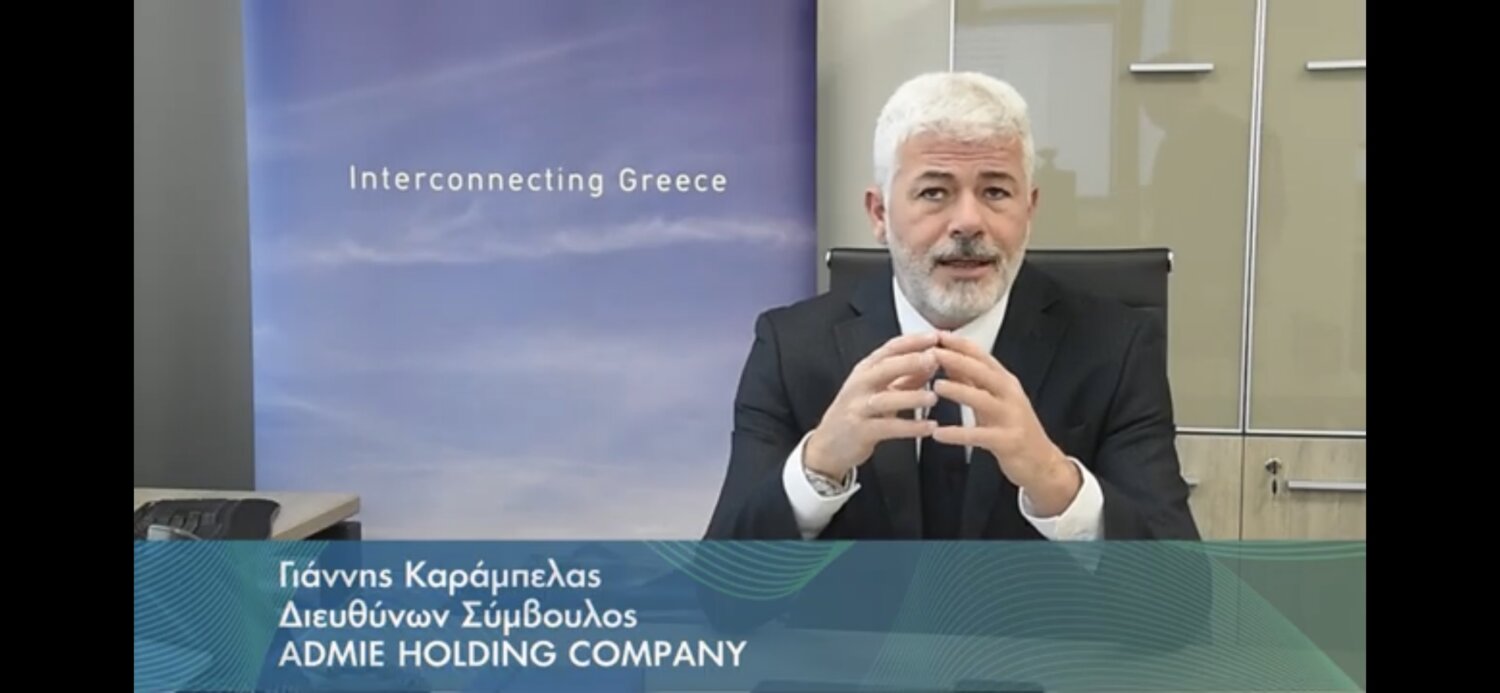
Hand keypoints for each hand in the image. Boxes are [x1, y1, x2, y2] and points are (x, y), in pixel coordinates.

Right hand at [804, 332, 942, 479]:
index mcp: (866, 370)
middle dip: (910, 362)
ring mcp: (858, 408)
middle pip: (885, 368)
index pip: (889, 349)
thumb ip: (906, 377)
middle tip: (934, 359)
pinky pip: (888, 427)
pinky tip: (929, 427)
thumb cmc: (857, 413)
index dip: (912, 342)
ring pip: (886, 399)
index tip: (935, 337)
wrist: (828, 444)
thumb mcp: (880, 390)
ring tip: (933, 398)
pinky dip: (910, 427)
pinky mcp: (861, 431)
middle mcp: (860, 385)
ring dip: (911, 397)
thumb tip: (933, 361)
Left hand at [930, 332, 1080, 515]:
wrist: (1042, 461)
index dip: (960, 345)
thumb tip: (947, 359)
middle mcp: (1010, 395)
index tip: (937, 335)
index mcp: (1005, 381)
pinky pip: (979, 436)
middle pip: (983, 372)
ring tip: (935, 386)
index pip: (982, 356)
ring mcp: (1011, 417)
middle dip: (957, 360)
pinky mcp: (1007, 441)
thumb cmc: (1012, 427)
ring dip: (959, 391)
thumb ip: (971, 381)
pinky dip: (958, 434)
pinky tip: (938, 434)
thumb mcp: (992, 400)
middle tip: (933, 353)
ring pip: (983, 400)